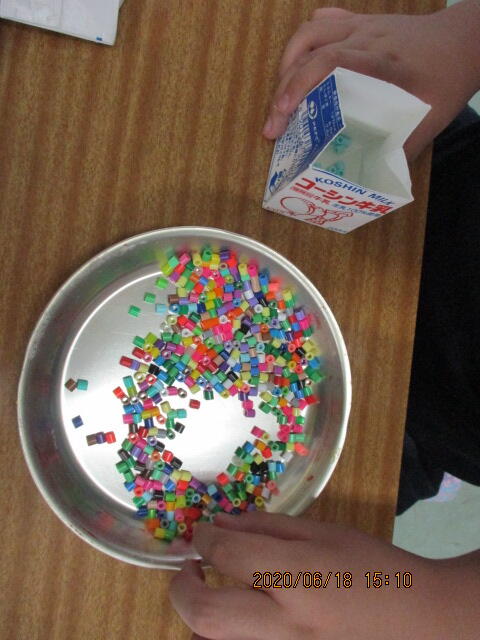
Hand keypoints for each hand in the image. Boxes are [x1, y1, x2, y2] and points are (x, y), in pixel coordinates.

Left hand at [169, 511, 479, 638]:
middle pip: (205, 614)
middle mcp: (285, 623)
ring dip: (196, 616)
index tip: (201, 532)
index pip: (228, 554)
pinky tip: (232, 615)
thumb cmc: (371, 567)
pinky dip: (220, 637)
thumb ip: (268, 528)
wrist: (417, 623)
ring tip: (207, 590)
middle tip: (189, 568)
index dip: (204, 538)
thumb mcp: (323, 533)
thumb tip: (220, 524)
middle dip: (182, 587)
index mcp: (297, 576)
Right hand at [263, 2, 479, 158]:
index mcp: (383, 62)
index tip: (282, 114)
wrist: (464, 41)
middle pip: (310, 51)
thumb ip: (399, 150)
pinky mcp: (359, 22)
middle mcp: (366, 38)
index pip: (331, 62)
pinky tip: (297, 66)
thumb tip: (367, 180)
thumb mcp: (429, 121)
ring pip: (309, 33)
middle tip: (273, 126)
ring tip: (279, 98)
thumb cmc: (447, 82)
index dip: (300, 85)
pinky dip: (303, 43)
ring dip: (286, 65)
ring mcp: (361, 26)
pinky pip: (323, 23)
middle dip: (283, 88)